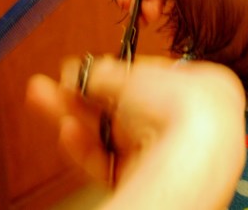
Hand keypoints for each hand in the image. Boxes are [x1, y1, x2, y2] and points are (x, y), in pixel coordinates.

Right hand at [26, 56, 245, 209]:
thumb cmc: (184, 108)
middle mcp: (189, 120)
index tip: (89, 69)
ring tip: (44, 98)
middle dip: (86, 94)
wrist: (194, 160)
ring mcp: (169, 151)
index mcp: (203, 86)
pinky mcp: (149, 179)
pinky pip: (112, 162)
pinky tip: (67, 131)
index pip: (153, 76)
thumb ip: (106, 74)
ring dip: (77, 115)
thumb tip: (84, 72)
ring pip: (115, 132)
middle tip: (56, 84)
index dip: (118, 71)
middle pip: (128, 106)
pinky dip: (88, 147)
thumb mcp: (137, 76)